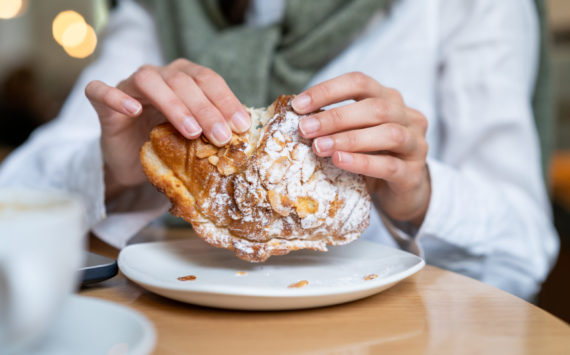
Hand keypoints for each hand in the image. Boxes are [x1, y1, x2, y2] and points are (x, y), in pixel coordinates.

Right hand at [85, 59, 249, 196]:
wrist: (132, 162)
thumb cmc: (169, 145)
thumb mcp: (197, 139)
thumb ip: (216, 130)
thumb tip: (249, 135)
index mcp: (185, 78)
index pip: (209, 80)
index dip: (226, 101)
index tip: (242, 126)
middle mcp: (159, 75)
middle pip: (183, 81)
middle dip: (206, 109)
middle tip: (222, 136)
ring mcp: (129, 86)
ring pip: (148, 80)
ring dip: (173, 104)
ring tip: (191, 131)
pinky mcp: (104, 104)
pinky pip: (102, 91)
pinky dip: (117, 97)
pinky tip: (134, 110)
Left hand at [292, 72, 429, 225]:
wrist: (404, 191)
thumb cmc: (373, 157)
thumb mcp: (354, 135)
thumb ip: (335, 124)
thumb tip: (297, 119)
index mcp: (389, 99)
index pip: (360, 83)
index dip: (328, 91)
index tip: (299, 105)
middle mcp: (407, 117)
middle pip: (375, 108)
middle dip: (336, 117)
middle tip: (305, 129)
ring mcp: (415, 145)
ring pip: (388, 134)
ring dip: (349, 139)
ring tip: (319, 147)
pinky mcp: (413, 174)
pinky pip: (389, 165)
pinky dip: (362, 162)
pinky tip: (339, 161)